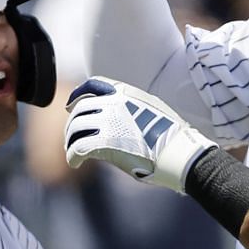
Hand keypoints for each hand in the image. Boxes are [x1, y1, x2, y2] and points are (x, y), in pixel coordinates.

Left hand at [64, 77, 215, 191]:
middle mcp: (114, 103)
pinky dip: (73, 156)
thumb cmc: (172, 137)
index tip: (70, 106)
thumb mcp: (153, 108)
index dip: (78, 94)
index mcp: (126, 92)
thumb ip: (132, 107)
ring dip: (71, 141)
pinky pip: (78, 147)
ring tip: (74, 153)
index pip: (94, 85)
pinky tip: (75, 163)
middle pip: (80, 109)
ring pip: (76, 128)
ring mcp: (109, 121)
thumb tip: (120, 116)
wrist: (178, 152)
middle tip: (73, 138)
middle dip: (73, 124)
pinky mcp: (105, 142)